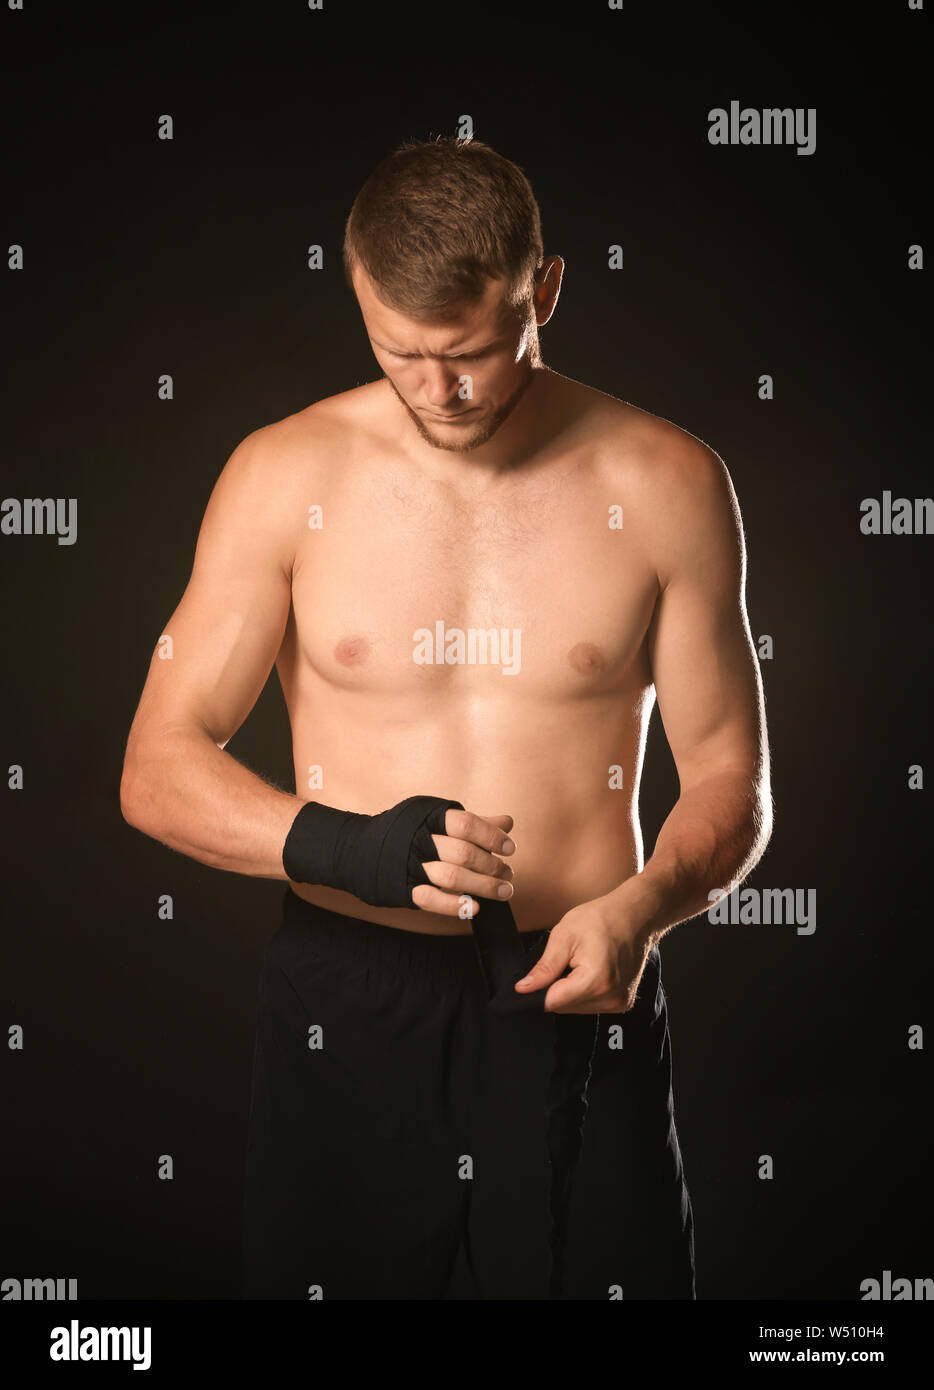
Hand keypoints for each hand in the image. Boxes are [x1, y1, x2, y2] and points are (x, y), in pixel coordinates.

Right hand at [410, 809, 515, 916]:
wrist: (367, 848)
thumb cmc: (413, 833)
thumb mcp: (439, 819)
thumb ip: (475, 823)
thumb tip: (508, 822)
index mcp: (431, 818)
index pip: (465, 823)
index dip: (491, 836)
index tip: (510, 848)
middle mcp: (420, 840)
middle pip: (463, 853)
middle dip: (492, 866)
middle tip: (508, 874)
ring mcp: (412, 865)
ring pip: (451, 877)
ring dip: (483, 886)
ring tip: (504, 891)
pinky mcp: (405, 888)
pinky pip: (430, 899)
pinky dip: (453, 905)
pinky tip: (475, 906)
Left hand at [514, 896, 652, 1013]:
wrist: (635, 916)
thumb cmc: (601, 918)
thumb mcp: (564, 936)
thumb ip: (544, 968)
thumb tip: (523, 989)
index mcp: (594, 981)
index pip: (553, 1003)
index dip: (536, 993)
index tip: (528, 983)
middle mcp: (610, 997)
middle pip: (563, 1007)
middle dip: (554, 988)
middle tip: (563, 962)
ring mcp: (618, 1002)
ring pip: (576, 1007)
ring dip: (569, 991)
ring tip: (579, 963)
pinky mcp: (622, 1002)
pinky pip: (591, 1004)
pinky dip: (583, 991)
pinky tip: (589, 970)